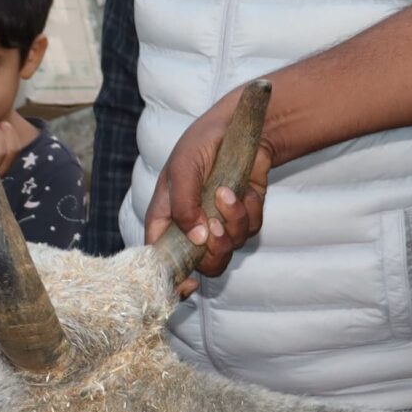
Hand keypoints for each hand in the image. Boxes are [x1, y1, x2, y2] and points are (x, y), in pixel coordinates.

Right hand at [142, 88, 272, 292]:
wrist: (241, 127)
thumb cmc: (201, 143)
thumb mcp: (184, 167)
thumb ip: (184, 204)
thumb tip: (195, 238)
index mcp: (166, 218)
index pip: (160, 258)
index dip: (171, 276)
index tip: (188, 284)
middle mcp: (190, 226)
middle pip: (200, 263)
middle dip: (213, 250)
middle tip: (216, 226)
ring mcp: (217, 223)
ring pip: (228, 248)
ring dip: (234, 223)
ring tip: (230, 193)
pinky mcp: (242, 217)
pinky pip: (250, 230)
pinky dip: (251, 210)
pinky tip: (245, 188)